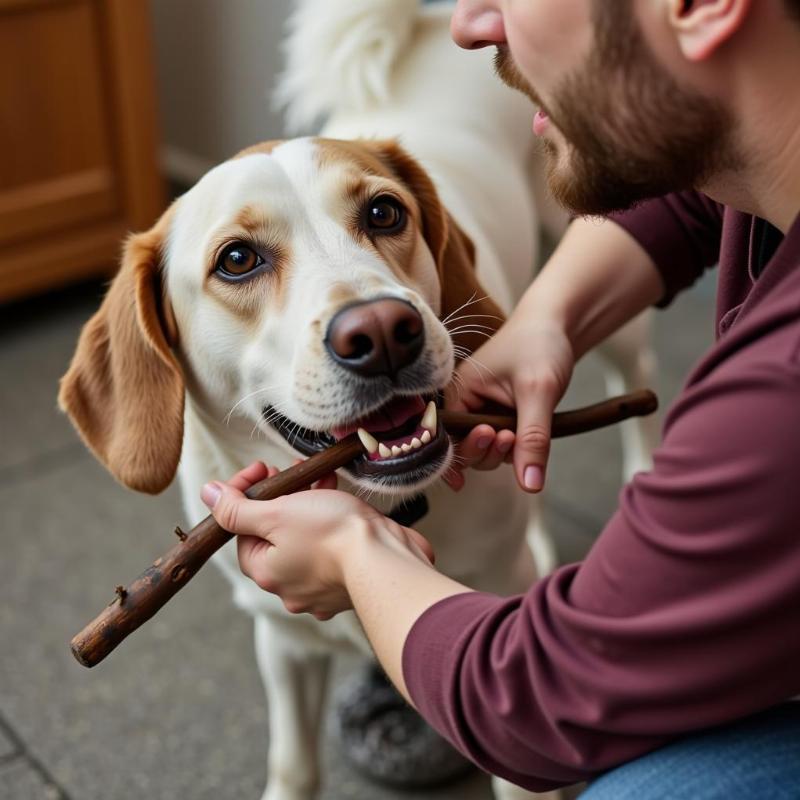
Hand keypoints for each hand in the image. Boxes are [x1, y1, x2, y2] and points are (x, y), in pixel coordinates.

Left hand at [201, 462, 434, 619]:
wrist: (387, 561)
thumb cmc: (332, 535)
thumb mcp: (276, 513)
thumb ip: (237, 508)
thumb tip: (207, 493)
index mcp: (266, 574)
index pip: (241, 529)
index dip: (246, 495)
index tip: (264, 469)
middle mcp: (290, 588)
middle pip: (274, 535)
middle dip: (281, 499)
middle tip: (291, 474)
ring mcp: (322, 588)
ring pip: (305, 539)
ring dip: (308, 507)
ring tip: (320, 481)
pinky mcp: (350, 581)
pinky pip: (332, 548)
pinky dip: (333, 523)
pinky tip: (342, 501)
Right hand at [445, 317, 573, 492]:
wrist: (559, 324)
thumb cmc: (541, 345)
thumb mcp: (539, 391)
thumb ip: (533, 439)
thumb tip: (530, 485)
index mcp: (458, 390)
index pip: (445, 435)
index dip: (462, 451)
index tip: (490, 442)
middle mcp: (464, 403)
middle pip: (463, 449)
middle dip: (486, 452)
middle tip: (510, 438)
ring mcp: (482, 412)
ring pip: (484, 451)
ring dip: (502, 454)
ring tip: (518, 435)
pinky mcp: (499, 417)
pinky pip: (499, 446)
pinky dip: (513, 450)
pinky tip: (525, 441)